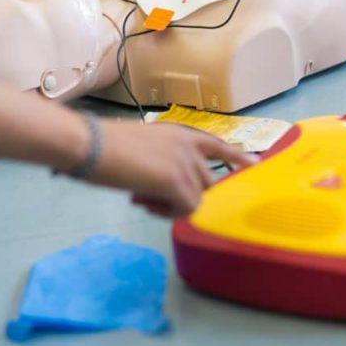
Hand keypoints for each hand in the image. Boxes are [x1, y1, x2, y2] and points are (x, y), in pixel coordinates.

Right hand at [89, 121, 256, 218]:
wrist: (91, 144)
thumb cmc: (103, 145)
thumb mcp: (141, 147)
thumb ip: (160, 161)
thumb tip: (161, 187)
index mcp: (179, 133)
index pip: (217, 144)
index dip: (236, 156)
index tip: (254, 165)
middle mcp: (188, 145)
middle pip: (206, 182)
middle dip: (181, 194)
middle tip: (145, 195)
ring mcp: (184, 162)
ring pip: (195, 198)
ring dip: (170, 205)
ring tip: (139, 196)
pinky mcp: (176, 181)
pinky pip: (186, 208)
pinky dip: (166, 212)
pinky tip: (142, 200)